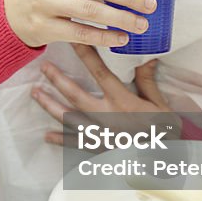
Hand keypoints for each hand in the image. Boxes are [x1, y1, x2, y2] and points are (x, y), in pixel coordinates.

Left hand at [31, 44, 180, 145]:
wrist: (165, 160)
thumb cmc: (165, 131)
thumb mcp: (159, 103)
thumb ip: (147, 80)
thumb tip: (148, 55)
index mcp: (121, 100)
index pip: (100, 72)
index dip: (86, 54)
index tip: (72, 40)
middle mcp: (106, 115)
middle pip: (76, 94)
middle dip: (58, 79)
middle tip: (43, 67)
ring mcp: (99, 133)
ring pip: (69, 117)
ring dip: (50, 104)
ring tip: (36, 93)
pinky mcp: (98, 149)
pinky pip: (74, 143)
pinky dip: (60, 139)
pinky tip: (47, 135)